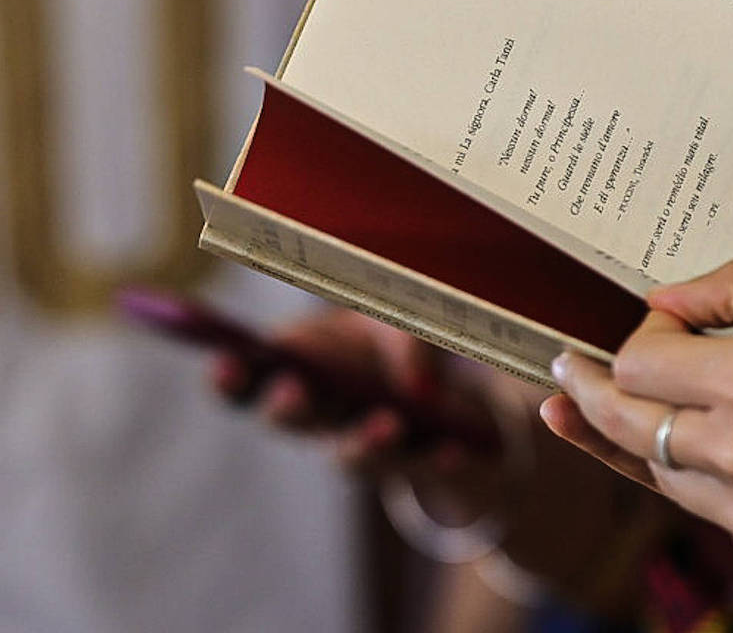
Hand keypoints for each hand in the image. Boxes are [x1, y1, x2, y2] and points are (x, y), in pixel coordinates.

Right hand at [211, 308, 505, 517]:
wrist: (452, 385)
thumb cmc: (396, 339)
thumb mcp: (397, 319)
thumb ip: (398, 337)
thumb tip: (416, 388)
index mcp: (300, 367)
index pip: (247, 382)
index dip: (228, 378)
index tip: (225, 364)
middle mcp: (322, 414)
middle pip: (290, 420)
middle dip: (288, 406)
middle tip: (294, 390)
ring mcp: (363, 444)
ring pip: (351, 456)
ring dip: (366, 441)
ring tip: (389, 423)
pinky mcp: (412, 463)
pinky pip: (420, 466)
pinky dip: (437, 458)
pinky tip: (454, 449)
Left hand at [543, 259, 732, 631]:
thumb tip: (672, 296)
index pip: (637, 361)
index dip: (635, 338)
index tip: (657, 326)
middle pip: (624, 422)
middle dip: (587, 392)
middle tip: (560, 371)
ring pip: (658, 470)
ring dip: (635, 437)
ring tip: (593, 408)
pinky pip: (708, 512)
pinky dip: (695, 478)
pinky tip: (695, 456)